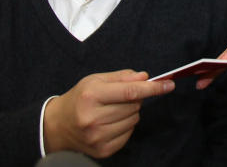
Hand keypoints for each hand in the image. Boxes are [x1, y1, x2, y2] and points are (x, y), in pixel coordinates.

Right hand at [44, 70, 174, 158]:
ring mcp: (98, 137)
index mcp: (92, 96)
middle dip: (135, 99)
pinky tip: (110, 123)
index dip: (152, 88)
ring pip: (134, 120)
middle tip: (119, 97)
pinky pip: (129, 134)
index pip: (130, 92)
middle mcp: (93, 118)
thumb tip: (145, 77)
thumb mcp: (95, 80)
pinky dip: (125, 126)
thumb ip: (122, 77)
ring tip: (111, 110)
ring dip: (130, 113)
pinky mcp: (102, 150)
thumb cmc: (78, 99)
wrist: (57, 126)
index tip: (168, 85)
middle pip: (134, 106)